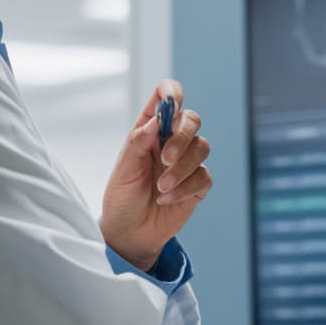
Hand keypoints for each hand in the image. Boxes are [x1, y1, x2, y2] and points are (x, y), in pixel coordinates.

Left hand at [99, 80, 211, 271]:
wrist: (130, 232)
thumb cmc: (122, 196)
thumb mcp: (123, 169)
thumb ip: (138, 142)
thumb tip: (157, 120)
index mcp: (149, 129)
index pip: (165, 97)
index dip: (171, 92)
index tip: (171, 101)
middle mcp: (170, 141)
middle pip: (191, 120)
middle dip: (182, 138)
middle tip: (165, 159)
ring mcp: (186, 162)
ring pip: (202, 147)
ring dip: (182, 168)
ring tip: (161, 187)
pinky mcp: (197, 184)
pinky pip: (203, 176)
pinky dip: (185, 188)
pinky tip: (166, 199)